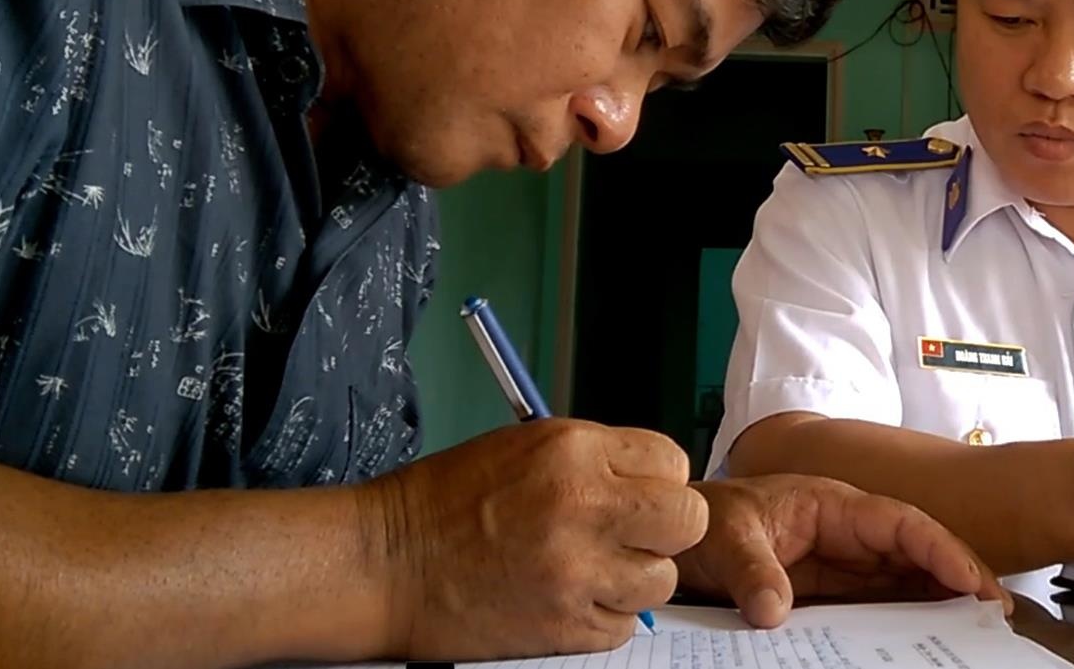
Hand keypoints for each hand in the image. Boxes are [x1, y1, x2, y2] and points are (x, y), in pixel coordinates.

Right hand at [360, 419, 708, 658]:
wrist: (385, 564)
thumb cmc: (443, 503)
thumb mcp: (525, 446)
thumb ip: (596, 459)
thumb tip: (650, 478)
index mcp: (574, 450)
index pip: (672, 461)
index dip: (660, 480)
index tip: (638, 492)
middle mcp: (585, 506)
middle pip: (688, 519)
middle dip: (666, 528)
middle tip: (633, 534)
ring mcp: (578, 571)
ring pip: (662, 580)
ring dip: (636, 578)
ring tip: (592, 568)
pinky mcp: (565, 626)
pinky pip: (625, 626)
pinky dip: (605, 617)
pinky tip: (569, 597)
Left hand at [676, 473, 1007, 626]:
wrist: (680, 539)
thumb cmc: (707, 521)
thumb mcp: (726, 538)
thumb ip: (754, 571)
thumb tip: (775, 611)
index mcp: (833, 503)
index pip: (901, 523)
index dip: (941, 549)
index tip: (970, 580)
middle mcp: (849, 532)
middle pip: (917, 552)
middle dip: (959, 577)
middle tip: (995, 615)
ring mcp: (844, 563)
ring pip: (907, 580)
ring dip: (941, 602)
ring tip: (975, 631)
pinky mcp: (834, 591)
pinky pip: (881, 605)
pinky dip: (909, 620)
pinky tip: (927, 641)